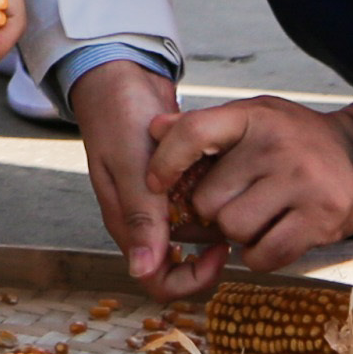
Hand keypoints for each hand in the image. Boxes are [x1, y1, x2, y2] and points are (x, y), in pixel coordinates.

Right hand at [68, 58, 218, 292]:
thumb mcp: (132, 165)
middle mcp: (141, 219)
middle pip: (182, 258)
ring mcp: (155, 201)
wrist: (118, 74)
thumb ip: (140, 217)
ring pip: (194, 229)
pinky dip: (212, 190)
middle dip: (210, 241)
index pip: (158, 279)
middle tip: (233, 213)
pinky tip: (220, 169)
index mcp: (126, 222)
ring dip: (214, 212)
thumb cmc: (119, 115)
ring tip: (227, 182)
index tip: (219, 248)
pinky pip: (196, 202)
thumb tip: (142, 271)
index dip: (192, 277)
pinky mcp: (169, 182)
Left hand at [142, 93, 352, 279]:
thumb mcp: (253, 117)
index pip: (193, 133)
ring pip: (234, 229)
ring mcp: (301, 184)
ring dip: (237, 234)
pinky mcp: (320, 220)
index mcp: (254, 118)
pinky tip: (270, 238)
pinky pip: (265, 254)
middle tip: (233, 203)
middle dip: (212, 210)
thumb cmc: (296, 139)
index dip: (165, 161)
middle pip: (209, 199)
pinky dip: (259, 255)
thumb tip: (152, 128)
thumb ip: (204, 125)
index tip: (155, 182)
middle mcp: (276, 148)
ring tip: (256, 217)